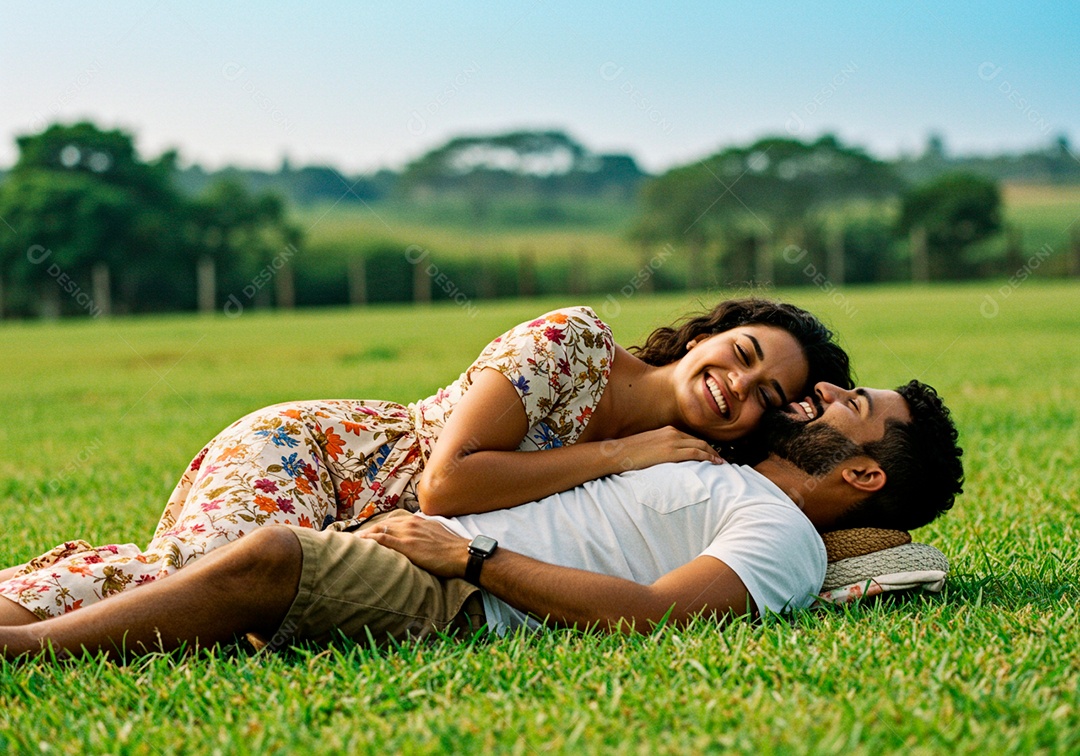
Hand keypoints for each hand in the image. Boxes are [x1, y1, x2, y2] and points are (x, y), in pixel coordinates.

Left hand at [358, 516, 469, 578]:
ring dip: (365, 535)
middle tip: (354, 538)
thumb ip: (423, 533)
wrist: (461, 555)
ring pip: (380, 530)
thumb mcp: (435, 534)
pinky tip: (361, 543)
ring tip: (352, 541)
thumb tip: (417, 539)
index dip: (377, 527)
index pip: (391, 521)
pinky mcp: (408, 546)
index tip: (367, 533)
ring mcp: (408, 534)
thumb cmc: (451, 548)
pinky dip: (371, 540)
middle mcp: (410, 524)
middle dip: (367, 530)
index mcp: (416, 521)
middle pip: (382, 524)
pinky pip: (384, 540)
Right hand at [599, 426, 724, 471]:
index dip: (702, 446)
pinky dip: (708, 457)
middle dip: (711, 450)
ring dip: (713, 454)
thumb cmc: (628, 454)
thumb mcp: (647, 447)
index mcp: (666, 430)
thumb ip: (658, 450)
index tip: (710, 453)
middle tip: (720, 459)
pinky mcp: (671, 451)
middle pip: (698, 440)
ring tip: (720, 463)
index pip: (690, 438)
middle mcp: (671, 432)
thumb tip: (663, 460)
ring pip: (700, 446)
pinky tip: (714, 463)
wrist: (618, 453)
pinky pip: (695, 453)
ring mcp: (672, 441)